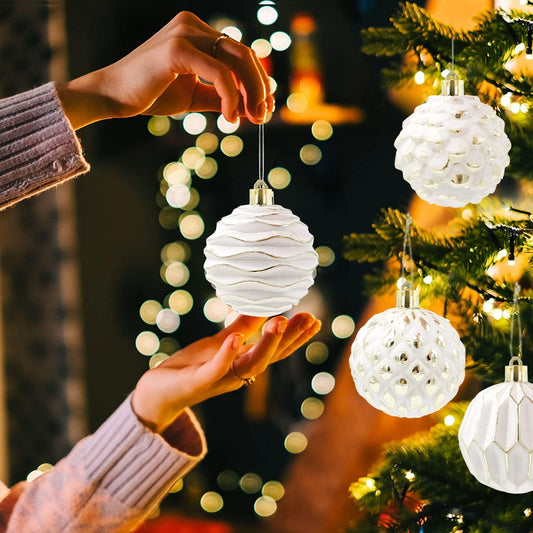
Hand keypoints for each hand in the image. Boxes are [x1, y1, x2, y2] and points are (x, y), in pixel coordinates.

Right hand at [56, 11, 273, 128]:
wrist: (115, 96)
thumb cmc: (150, 93)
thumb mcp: (193, 95)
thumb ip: (219, 96)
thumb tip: (246, 108)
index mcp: (197, 32)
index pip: (239, 54)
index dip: (258, 81)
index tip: (265, 106)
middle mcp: (193, 26)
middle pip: (244, 54)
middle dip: (260, 88)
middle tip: (264, 115)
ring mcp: (185, 33)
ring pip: (237, 60)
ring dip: (251, 92)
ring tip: (251, 118)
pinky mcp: (178, 48)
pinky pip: (219, 73)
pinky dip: (230, 96)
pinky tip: (229, 116)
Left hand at [132, 313, 320, 432]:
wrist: (159, 390)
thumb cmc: (192, 365)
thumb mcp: (221, 341)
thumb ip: (243, 327)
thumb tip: (265, 305)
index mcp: (245, 362)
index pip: (277, 349)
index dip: (296, 337)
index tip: (314, 319)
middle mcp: (239, 374)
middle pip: (271, 357)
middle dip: (291, 339)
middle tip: (309, 318)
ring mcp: (220, 379)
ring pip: (251, 365)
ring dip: (266, 345)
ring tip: (279, 321)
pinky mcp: (198, 382)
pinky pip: (215, 370)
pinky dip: (226, 356)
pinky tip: (234, 339)